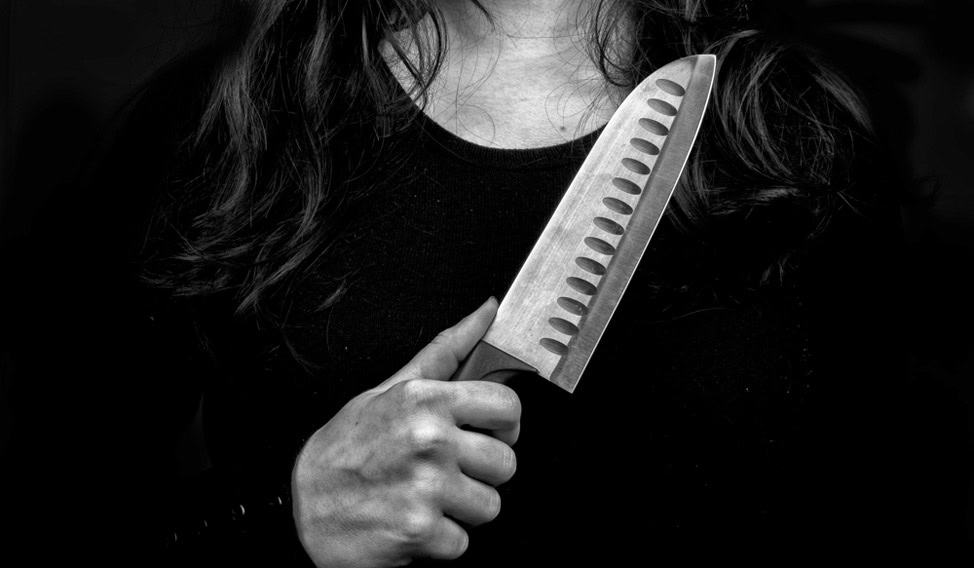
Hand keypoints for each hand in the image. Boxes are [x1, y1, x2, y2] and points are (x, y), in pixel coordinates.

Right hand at [292, 297, 519, 567]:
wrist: (300, 506)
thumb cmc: (346, 448)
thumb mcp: (389, 390)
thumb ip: (445, 351)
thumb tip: (487, 309)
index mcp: (425, 400)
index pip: (508, 406)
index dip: (504, 424)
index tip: (488, 433)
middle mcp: (429, 439)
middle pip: (506, 463)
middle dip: (482, 472)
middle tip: (449, 471)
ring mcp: (426, 487)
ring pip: (490, 505)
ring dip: (463, 509)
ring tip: (429, 497)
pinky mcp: (419, 531)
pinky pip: (462, 541)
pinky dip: (440, 541)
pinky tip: (413, 521)